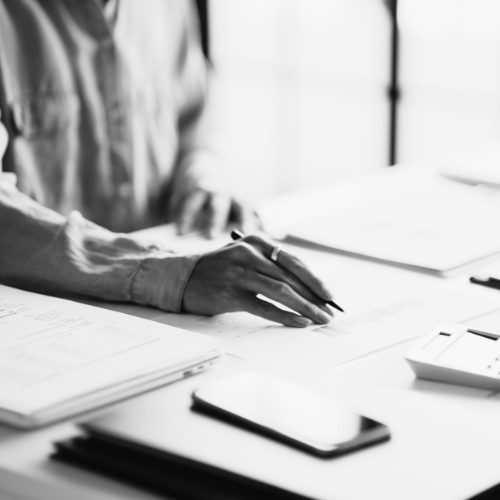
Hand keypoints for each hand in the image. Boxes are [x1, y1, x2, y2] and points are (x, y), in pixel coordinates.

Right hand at [169, 155, 259, 237]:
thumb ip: (249, 217)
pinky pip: (177, 202)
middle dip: (214, 220)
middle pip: (217, 205)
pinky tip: (172, 226)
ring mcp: (198, 190)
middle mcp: (217, 191)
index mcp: (233, 195)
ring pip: (192, 202)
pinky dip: (175, 213)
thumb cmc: (223, 193)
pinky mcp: (182, 190)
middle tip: (211, 235)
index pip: (242, 206)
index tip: (246, 232)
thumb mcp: (237, 200)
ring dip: (187, 216)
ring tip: (182, 230)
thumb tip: (264, 231)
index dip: (245, 219)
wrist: (203, 162)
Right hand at [182, 234, 334, 326]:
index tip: (328, 294)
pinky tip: (300, 322)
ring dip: (306, 307)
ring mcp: (238, 274)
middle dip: (315, 295)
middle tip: (330, 310)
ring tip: (320, 318)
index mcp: (254, 241)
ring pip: (282, 291)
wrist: (182, 278)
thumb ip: (268, 264)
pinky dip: (285, 316)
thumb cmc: (217, 269)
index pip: (293, 261)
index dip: (314, 279)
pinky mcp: (230, 294)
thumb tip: (304, 285)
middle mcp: (248, 254)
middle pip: (291, 276)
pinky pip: (264, 307)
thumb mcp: (242, 256)